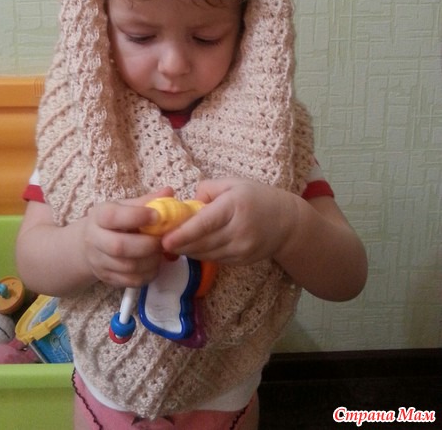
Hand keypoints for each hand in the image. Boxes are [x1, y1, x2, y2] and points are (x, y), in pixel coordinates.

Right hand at [80, 187, 172, 287]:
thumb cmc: (113, 222)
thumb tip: (169, 192)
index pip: (113, 216)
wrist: (88, 245)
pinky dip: (147, 274)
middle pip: (119, 246)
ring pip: (127, 267)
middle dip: (147, 245)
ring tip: (160, 253)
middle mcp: (94, 239)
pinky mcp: (107, 278)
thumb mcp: (125, 207)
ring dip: (150, 261)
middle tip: (162, 241)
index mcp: (99, 216)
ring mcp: (99, 261)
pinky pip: (130, 281)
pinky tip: (154, 265)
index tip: (157, 216)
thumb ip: (147, 201)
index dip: (137, 216)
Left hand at [160, 178, 296, 265]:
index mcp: (234, 206)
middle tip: (157, 240)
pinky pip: (214, 259)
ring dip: (187, 250)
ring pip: (205, 254)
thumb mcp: (233, 183)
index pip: (204, 224)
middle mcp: (238, 231)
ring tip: (171, 243)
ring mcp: (241, 249)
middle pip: (202, 243)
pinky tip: (191, 246)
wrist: (287, 223)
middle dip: (178, 244)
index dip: (182, 234)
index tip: (164, 239)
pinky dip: (200, 253)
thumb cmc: (257, 197)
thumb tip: (188, 204)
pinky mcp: (241, 261)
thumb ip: (207, 189)